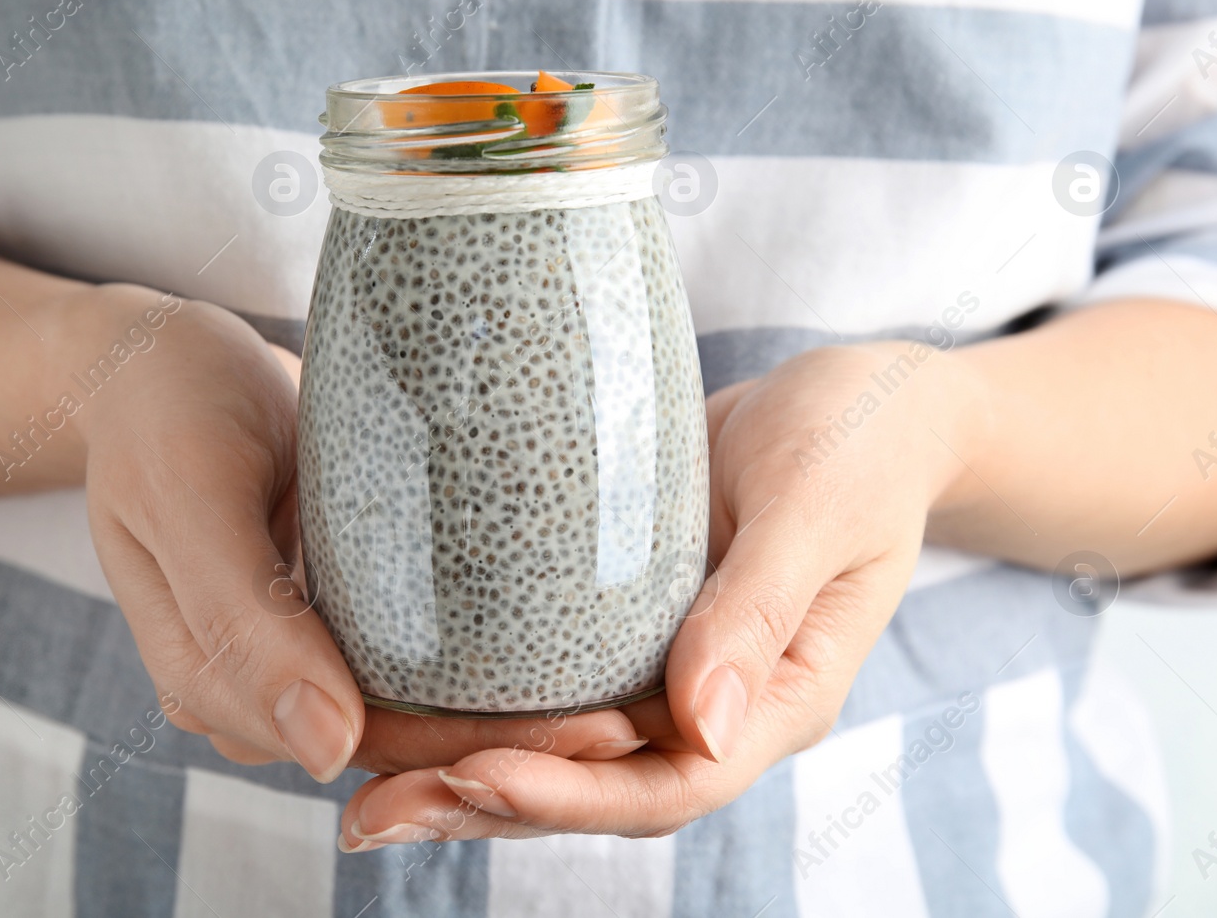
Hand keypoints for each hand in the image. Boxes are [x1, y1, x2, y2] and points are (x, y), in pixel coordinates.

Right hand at [72, 286, 642, 781]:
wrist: (148, 363)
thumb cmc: (164, 413)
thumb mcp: (190, 496)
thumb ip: (242, 621)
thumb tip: (326, 746)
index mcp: (214, 680)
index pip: (363, 743)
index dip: (471, 750)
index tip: (582, 740)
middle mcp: (263, 682)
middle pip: (401, 737)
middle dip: (512, 742)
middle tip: (628, 721)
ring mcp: (300, 644)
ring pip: (414, 706)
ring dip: (509, 709)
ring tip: (620, 692)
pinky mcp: (334, 602)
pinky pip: (414, 652)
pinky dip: (483, 656)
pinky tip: (565, 645)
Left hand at [336, 342, 981, 845]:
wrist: (859, 405)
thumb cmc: (859, 445)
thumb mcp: (816, 510)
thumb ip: (759, 610)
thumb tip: (701, 727)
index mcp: (777, 697)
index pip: (673, 781)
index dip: (574, 791)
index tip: (477, 773)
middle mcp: (713, 703)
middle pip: (595, 784)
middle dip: (483, 802)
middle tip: (370, 811)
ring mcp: (665, 669)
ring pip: (559, 747)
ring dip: (460, 769)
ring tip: (357, 777)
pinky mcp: (624, 628)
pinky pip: (549, 683)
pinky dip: (476, 700)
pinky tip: (396, 695)